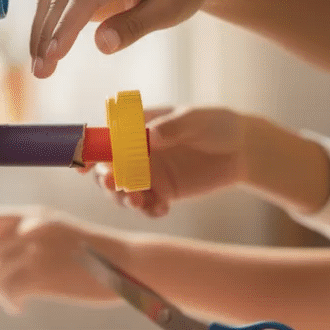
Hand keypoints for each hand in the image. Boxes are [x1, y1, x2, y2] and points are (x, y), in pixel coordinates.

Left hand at [0, 209, 121, 314]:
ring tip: (7, 299)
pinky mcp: (44, 274)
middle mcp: (30, 228)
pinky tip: (19, 307)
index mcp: (32, 216)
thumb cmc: (92, 252)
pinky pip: (9, 290)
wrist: (128, 262)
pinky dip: (10, 302)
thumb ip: (28, 238)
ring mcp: (36, 250)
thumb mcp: (58, 232)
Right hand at [32, 0, 216, 77]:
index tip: (53, 55)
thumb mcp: (170, 11)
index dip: (66, 26)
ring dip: (41, 33)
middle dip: (47, 36)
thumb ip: (135, 26)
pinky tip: (44, 51)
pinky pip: (58, 2)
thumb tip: (101, 45)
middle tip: (41, 72)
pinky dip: (48, 27)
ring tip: (39, 68)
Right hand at [92, 106, 251, 216]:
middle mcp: (137, 152)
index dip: (90, 151)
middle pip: (107, 169)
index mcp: (138, 128)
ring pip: (122, 191)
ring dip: (124, 198)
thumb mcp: (196, 120)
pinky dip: (148, 209)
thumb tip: (149, 136)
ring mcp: (149, 174)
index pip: (106, 138)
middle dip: (105, 179)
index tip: (85, 165)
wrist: (244, 150)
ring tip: (139, 201)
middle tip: (116, 185)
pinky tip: (162, 209)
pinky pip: (146, 205)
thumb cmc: (217, 125)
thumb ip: (171, 127)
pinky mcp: (163, 192)